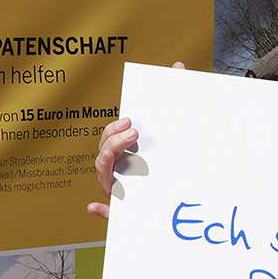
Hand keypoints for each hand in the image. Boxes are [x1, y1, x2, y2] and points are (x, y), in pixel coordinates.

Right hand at [86, 61, 183, 218]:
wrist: (183, 197)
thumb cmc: (172, 163)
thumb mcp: (175, 133)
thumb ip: (177, 96)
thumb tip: (177, 66)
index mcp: (127, 155)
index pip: (113, 138)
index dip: (116, 128)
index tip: (131, 119)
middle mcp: (118, 171)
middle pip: (104, 153)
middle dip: (113, 140)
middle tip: (134, 131)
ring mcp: (117, 190)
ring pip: (103, 175)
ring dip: (108, 160)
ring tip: (127, 150)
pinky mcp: (121, 210)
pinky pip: (107, 213)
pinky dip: (100, 211)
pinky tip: (94, 208)